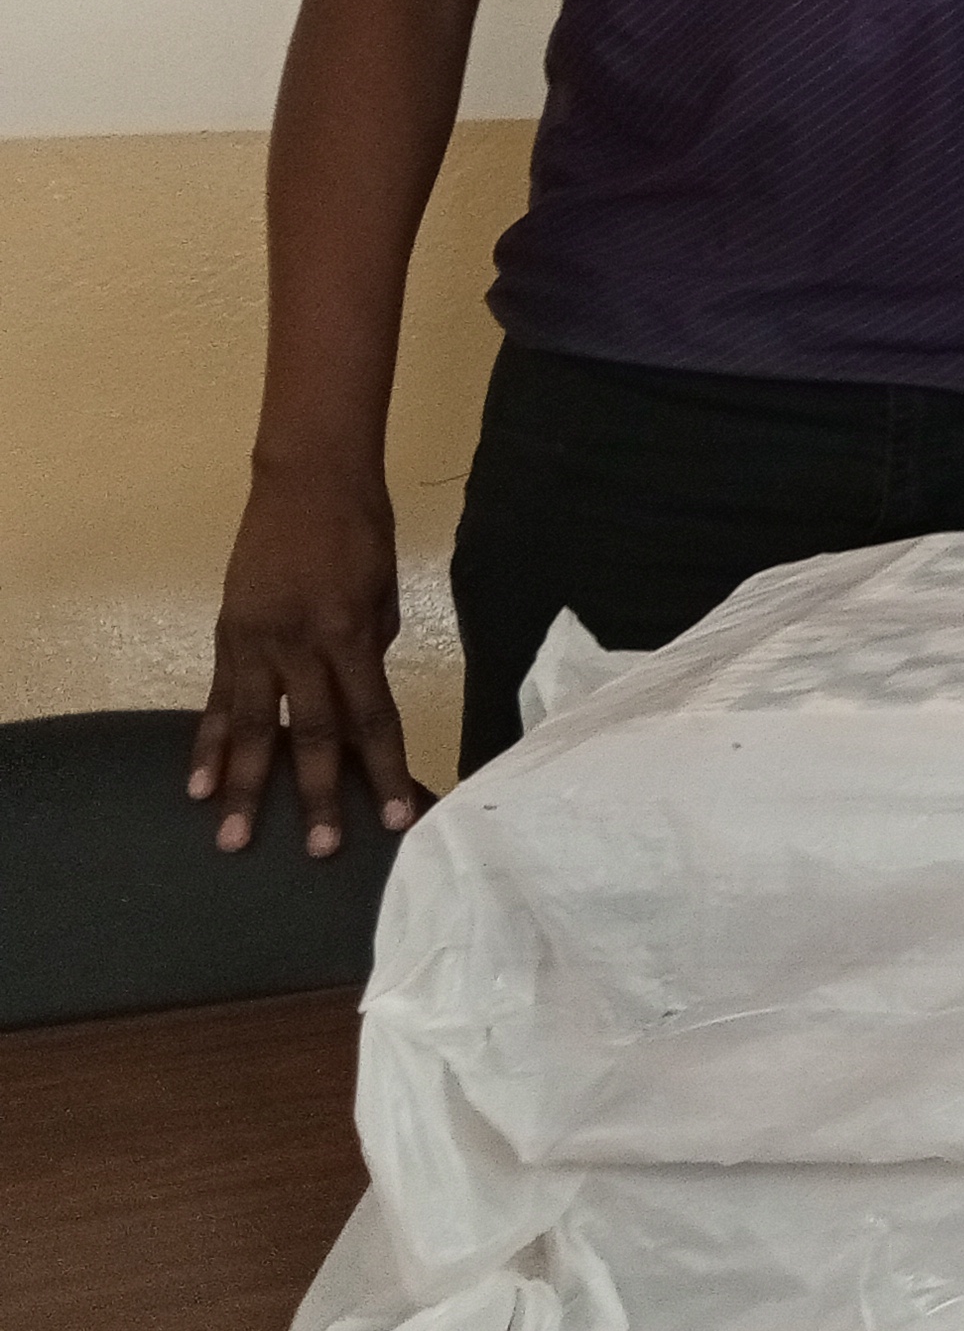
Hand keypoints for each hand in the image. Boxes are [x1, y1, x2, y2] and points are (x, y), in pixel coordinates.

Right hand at [191, 467, 418, 856]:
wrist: (307, 480)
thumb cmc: (362, 532)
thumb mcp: (385, 591)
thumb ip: (369, 650)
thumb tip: (356, 697)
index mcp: (353, 634)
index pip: (374, 717)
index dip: (386, 770)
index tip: (400, 816)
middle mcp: (301, 645)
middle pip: (314, 732)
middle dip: (318, 794)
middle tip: (319, 850)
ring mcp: (257, 642)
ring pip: (252, 727)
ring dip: (244, 786)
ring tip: (234, 838)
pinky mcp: (227, 636)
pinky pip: (216, 700)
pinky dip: (206, 744)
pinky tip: (197, 785)